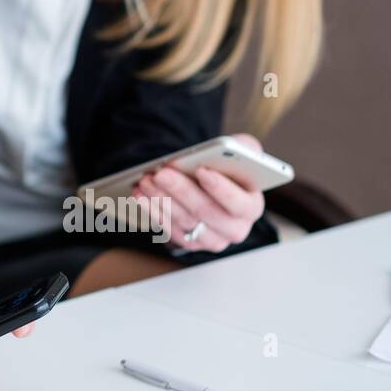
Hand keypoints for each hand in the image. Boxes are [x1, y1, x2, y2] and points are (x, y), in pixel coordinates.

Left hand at [130, 133, 266, 252]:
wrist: (209, 186)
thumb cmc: (226, 169)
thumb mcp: (240, 154)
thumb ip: (243, 148)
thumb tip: (234, 147)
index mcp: (251, 207)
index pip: (239, 203)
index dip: (221, 188)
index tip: (201, 170)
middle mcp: (234, 229)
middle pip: (206, 212)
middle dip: (181, 190)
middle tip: (161, 173)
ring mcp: (211, 239)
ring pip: (184, 220)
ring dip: (161, 199)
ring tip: (145, 180)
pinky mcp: (189, 243)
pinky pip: (169, 230)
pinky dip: (153, 211)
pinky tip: (140, 195)